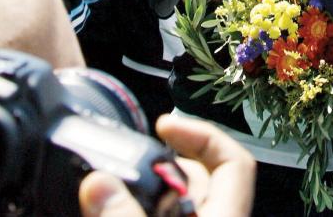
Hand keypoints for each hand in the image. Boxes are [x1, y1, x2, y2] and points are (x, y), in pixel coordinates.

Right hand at [78, 115, 255, 216]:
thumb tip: (99, 183)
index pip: (234, 161)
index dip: (201, 133)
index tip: (164, 125)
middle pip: (199, 179)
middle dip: (161, 163)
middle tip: (126, 161)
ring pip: (176, 204)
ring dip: (147, 189)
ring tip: (111, 184)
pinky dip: (139, 210)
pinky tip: (111, 210)